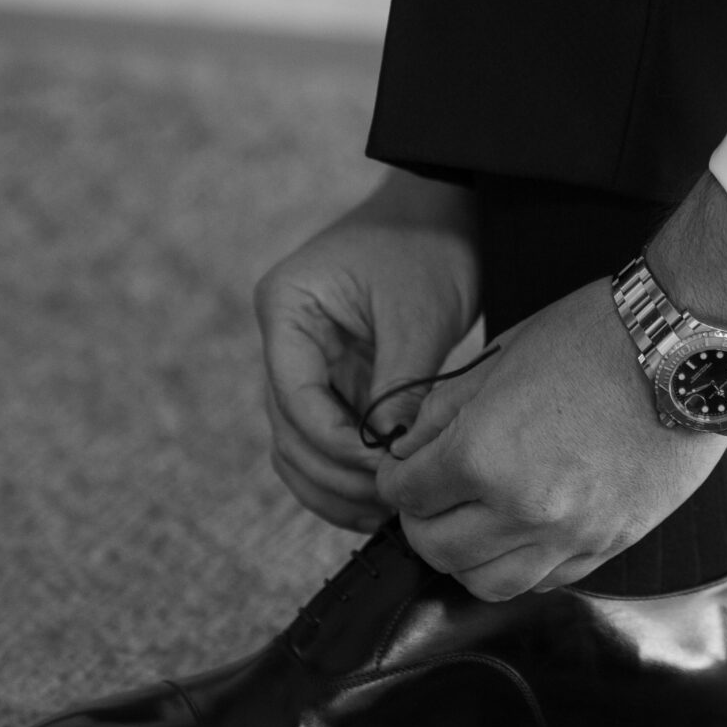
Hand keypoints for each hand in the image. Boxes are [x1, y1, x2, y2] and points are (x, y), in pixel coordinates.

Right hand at [254, 170, 480, 531]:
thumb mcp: (417, 314)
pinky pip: (325, 439)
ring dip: (334, 484)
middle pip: (287, 429)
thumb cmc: (428, 245)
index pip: (293, 395)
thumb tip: (393, 458)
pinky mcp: (333, 380)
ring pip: (298, 445)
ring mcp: (303, 361)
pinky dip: (346, 472)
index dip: (334, 443)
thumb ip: (399, 386)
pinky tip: (382, 499)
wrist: (443, 213)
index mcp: (285, 306)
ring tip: (385, 513)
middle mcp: (282, 338)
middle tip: (388, 502)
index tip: (383, 470)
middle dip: (334, 473)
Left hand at [375, 279, 726, 599]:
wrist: (686, 349)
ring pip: (488, 583)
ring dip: (465, 558)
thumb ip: (443, 411)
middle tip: (426, 497)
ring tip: (468, 524)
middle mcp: (523, 507)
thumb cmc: (593, 335)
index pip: (405, 494)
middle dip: (419, 522)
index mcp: (482, 454)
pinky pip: (548, 581)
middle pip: (437, 549)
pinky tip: (520, 532)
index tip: (402, 466)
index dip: (393, 477)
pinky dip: (520, 565)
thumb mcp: (498, 357)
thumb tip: (410, 449)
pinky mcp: (611, 543)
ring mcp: (572, 534)